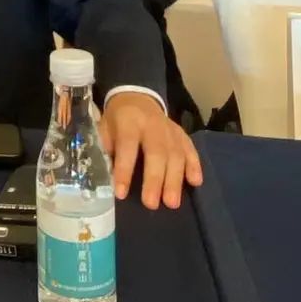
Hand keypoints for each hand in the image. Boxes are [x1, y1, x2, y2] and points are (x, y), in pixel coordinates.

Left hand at [99, 93, 202, 210]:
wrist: (136, 97)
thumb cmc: (118, 120)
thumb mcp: (104, 128)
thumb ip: (106, 150)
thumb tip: (106, 179)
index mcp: (129, 122)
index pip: (127, 146)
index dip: (124, 170)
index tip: (121, 193)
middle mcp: (152, 125)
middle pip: (156, 152)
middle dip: (154, 180)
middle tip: (151, 204)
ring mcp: (170, 129)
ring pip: (176, 154)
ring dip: (174, 180)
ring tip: (172, 203)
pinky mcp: (182, 134)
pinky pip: (191, 150)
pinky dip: (195, 166)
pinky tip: (196, 182)